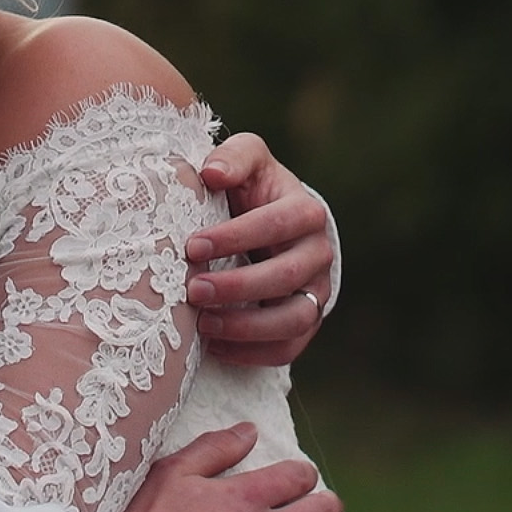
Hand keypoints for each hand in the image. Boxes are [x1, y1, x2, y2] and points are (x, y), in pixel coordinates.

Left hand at [188, 133, 333, 365]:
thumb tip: (211, 173)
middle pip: (288, 276)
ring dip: (248, 326)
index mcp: (305, 211)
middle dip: (239, 286)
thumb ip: (233, 158)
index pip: (278, 224)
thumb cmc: (253, 189)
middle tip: (193, 290)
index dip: (236, 237)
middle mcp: (318, 253)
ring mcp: (316, 291)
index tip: (193, 246)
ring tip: (204, 325)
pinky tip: (215, 347)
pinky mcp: (305, 321)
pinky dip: (253, 354)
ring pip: (295, 319)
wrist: (273, 222)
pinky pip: (287, 348)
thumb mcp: (246, 160)